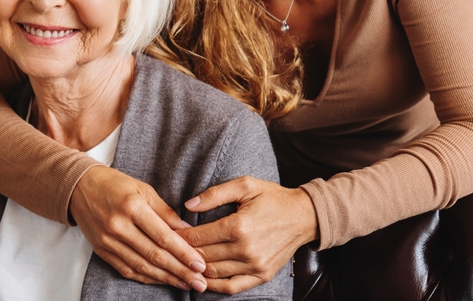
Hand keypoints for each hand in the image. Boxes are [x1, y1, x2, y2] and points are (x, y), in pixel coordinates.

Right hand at [70, 165, 208, 291]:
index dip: (184, 253)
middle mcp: (118, 226)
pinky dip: (146, 277)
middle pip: (154, 255)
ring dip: (166, 278)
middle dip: (180, 271)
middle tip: (199, 282)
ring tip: (186, 284)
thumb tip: (187, 230)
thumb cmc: (114, 184)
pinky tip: (162, 280)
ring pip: (141, 266)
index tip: (201, 264)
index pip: (163, 236)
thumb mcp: (143, 189)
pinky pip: (126, 269)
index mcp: (132, 207)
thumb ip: (165, 211)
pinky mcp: (101, 250)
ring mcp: (107, 241)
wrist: (78, 187)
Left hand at [178, 176, 318, 293]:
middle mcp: (245, 249)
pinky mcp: (262, 275)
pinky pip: (231, 286)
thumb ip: (214, 194)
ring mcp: (254, 265)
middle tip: (168, 249)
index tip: (167, 234)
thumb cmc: (273, 198)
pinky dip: (214, 286)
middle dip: (182, 253)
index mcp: (238, 226)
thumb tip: (188, 205)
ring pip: (213, 273)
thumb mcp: (245, 185)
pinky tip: (202, 279)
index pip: (198, 237)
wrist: (305, 216)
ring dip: (194, 269)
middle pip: (202, 256)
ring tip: (180, 263)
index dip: (179, 237)